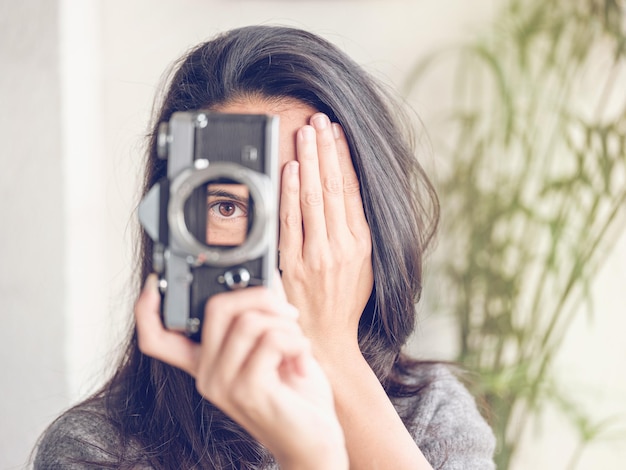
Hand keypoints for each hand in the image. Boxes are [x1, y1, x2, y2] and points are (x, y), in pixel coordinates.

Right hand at [134, 275, 347, 468]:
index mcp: (206, 363)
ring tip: (298, 344)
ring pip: (249, 321)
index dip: (146, 309)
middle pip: (216, 307)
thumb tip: (266, 275)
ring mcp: (223, 384)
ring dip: (286, 324)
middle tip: (288, 312)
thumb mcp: (276, 347)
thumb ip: (264, 313)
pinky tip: (301, 361)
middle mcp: (206, 375)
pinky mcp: (247, 391)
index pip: (156, 338)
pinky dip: (297, 341)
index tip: (154, 283)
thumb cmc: (296, 396)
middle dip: (260, 296)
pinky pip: (271, 340)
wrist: (313, 442)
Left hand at [278, 113, 373, 365]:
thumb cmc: (344, 300)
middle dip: (326, 150)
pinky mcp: (292, 263)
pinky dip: (291, 192)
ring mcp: (315, 254)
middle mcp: (341, 246)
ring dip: (310, 162)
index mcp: (361, 244)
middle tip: (319, 121)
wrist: (323, 336)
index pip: (353, 190)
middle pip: (334, 188)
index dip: (345, 158)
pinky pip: (291, 221)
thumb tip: (350, 193)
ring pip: (313, 199)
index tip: (338, 132)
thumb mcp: (365, 266)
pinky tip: (291, 168)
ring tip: (306, 134)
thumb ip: (358, 231)